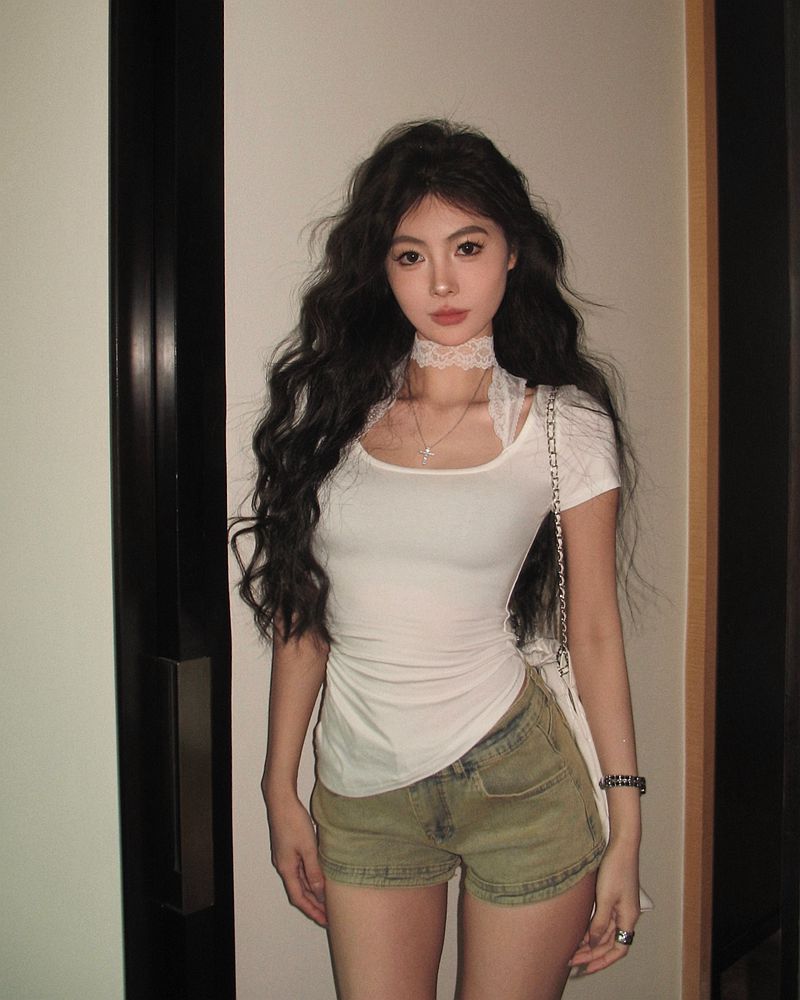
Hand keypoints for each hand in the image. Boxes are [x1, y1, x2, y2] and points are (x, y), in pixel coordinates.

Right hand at [265, 791, 327, 925]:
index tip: (324, 921)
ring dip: (313, 891)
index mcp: (286, 869)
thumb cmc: (293, 822)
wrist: (281, 802)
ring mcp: (286, 857)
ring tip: (328, 900)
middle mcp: (284, 866)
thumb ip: (314, 872)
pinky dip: (311, 877)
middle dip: (313, 904)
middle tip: (328, 915)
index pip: (299, 898)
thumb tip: (319, 894)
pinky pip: (301, 869)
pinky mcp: (289, 848)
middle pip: (299, 891)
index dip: (312, 911)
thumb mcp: (308, 848)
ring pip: (301, 880)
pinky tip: (321, 876)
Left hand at [569, 840, 639, 973]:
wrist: (620, 846)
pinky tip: (579, 932)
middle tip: (571, 961)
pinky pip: (602, 920)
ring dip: (590, 943)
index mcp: (628, 919)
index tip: (586, 968)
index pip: (618, 950)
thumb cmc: (615, 870)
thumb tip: (594, 945)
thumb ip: (599, 924)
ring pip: (605, 933)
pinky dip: (591, 929)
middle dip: (591, 955)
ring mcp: (620, 906)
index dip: (603, 961)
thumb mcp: (605, 899)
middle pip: (609, 943)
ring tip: (572, 950)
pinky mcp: (612, 897)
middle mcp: (625, 916)